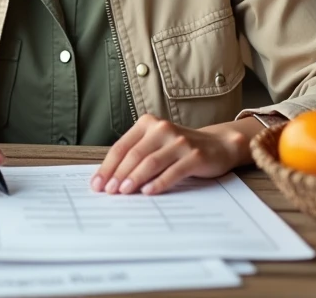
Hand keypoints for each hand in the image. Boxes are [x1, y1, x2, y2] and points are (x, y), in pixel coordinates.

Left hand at [91, 114, 248, 196]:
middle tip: (108, 191)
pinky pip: (173, 171)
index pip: (121, 147)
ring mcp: (180, 142)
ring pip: (151, 162)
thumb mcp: (156, 145)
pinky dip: (159, 182)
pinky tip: (148, 192)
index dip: (107, 166)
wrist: (218, 144)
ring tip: (123, 192)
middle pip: (134, 154)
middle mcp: (162, 129)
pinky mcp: (194, 156)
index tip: (97, 184)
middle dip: (118, 174)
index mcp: (147, 124)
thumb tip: (109, 179)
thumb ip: (136, 155)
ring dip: (135, 178)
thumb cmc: (179, 148)